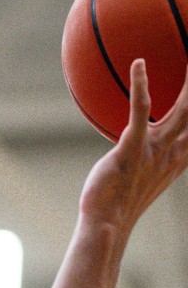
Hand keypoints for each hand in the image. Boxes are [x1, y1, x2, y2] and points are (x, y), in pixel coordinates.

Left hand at [80, 59, 187, 234]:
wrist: (107, 223)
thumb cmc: (121, 198)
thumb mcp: (147, 174)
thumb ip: (156, 154)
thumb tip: (150, 139)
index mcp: (180, 157)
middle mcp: (174, 151)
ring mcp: (154, 149)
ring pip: (182, 108)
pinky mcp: (132, 147)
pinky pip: (140, 110)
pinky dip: (141, 85)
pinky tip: (139, 63)